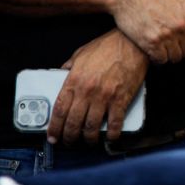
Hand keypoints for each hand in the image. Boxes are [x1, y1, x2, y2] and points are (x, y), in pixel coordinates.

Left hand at [47, 30, 147, 145]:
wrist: (132, 43)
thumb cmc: (108, 46)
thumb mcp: (81, 54)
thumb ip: (69, 68)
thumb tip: (61, 76)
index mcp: (74, 80)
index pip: (59, 110)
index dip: (54, 127)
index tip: (53, 136)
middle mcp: (87, 91)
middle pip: (73, 123)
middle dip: (69, 137)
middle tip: (70, 141)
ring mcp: (104, 97)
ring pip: (92, 127)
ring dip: (89, 138)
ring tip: (89, 141)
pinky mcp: (121, 99)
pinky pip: (115, 123)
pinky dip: (112, 134)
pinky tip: (110, 138)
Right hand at [109, 0, 184, 63]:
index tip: (181, 38)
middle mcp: (181, 26)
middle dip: (180, 49)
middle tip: (169, 43)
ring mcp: (166, 35)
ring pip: (175, 57)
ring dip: (169, 55)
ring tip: (161, 46)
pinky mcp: (150, 42)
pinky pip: (161, 60)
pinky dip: (157, 58)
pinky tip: (152, 49)